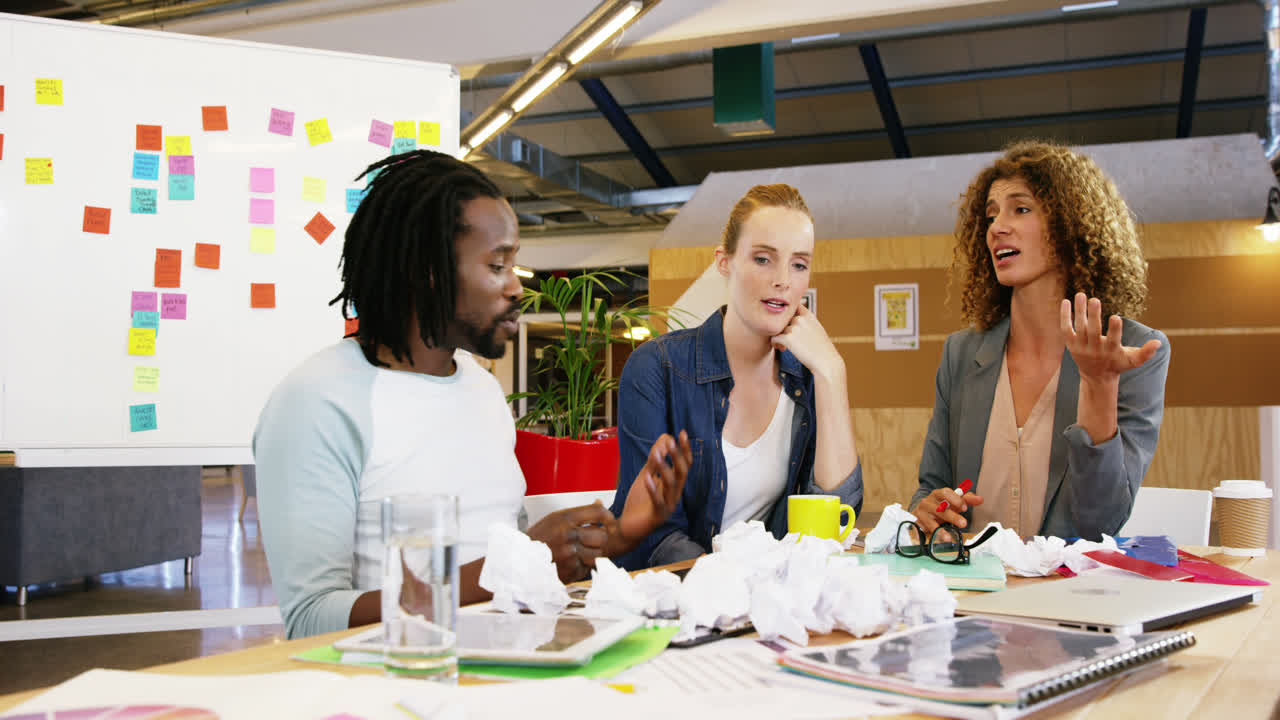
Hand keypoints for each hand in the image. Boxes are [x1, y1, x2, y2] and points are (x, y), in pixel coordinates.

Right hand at [526, 503, 616, 582]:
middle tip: (592, 542)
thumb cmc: (537, 539)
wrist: (518, 560)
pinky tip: (572, 564)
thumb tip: (600, 502)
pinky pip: (587, 569)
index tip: (609, 522)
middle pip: (602, 536)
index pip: (598, 513)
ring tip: (581, 554)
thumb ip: (578, 513)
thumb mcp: (554, 519)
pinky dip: (583, 568)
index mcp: (564, 518)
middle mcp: (568, 535)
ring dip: (593, 555)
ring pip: (598, 554)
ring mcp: (569, 554)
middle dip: (599, 540)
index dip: (608, 517)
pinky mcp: (569, 571)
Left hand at [616, 431, 692, 551]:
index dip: (685, 449)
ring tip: (655, 455)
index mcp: (673, 484)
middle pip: (682, 473)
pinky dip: (654, 489)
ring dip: (664, 468)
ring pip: (672, 485)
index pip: (684, 464)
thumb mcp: (646, 475)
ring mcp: (668, 506)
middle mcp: (674, 494)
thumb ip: (654, 459)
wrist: (627, 527)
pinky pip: (659, 502)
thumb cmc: (639, 501)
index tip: (682, 433)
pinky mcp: (658, 516)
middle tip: (670, 442)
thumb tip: (664, 437)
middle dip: (677, 456)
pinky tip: (648, 478)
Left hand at [770, 304, 842, 378]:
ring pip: (778, 329)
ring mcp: (793, 328)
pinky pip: (774, 338)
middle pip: (783, 320)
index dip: (788, 315)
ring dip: (779, 337)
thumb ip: (806, 321)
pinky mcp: (787, 339)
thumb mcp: (817, 328)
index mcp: (808, 315)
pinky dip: (775, 343)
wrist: (825, 362)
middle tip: (786, 339)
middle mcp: (800, 319)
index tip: (788, 324)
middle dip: (783, 328)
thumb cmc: (822, 348)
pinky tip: (781, 349)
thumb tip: (795, 316)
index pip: (793, 307)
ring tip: (784, 347)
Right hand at [912, 487, 984, 532]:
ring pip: (931, 522)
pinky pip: (922, 531)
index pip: (945, 493)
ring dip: (940, 530)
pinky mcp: (917, 524)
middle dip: (952, 516)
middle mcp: (928, 502)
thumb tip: (980, 499)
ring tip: (948, 537)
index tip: (964, 507)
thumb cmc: (939, 506)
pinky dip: (928, 536)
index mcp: (937, 494)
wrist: (921, 511)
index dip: (955, 499)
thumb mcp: (952, 502)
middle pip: (940, 509)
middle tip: (963, 523)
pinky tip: (933, 540)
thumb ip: (966, 500)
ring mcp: (921, 513)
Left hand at [1060, 293, 1160, 384]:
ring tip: (1081, 294)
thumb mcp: (1133, 360)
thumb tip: (1158, 343)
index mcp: (1111, 351)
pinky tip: (1066, 301)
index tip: (1115, 317)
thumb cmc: (1118, 364)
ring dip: (1079, 311)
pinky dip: (1065, 316)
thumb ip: (1146, 353)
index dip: (1114, 329)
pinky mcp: (1071, 344)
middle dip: (1093, 316)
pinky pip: (1066, 329)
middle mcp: (1094, 349)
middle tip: (1094, 299)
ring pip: (1079, 327)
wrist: (1097, 377)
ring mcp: (1081, 347)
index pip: (1113, 339)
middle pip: (1092, 331)